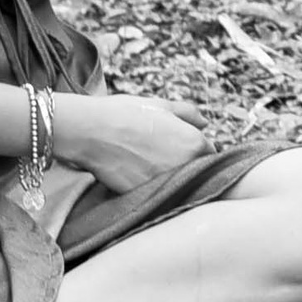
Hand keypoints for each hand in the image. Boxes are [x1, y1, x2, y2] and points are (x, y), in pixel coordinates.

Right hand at [50, 93, 211, 193]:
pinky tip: (137, 176)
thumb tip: (204, 123)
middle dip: (186, 167)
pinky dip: (151, 189)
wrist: (92, 131)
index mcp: (195, 143)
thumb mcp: (161, 105)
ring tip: (148, 166)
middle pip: (196, 173)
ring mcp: (167, 184)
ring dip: (170, 180)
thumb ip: (188, 113)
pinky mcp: (147, 196)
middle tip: (162, 157)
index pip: (210, 155)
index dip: (196, 151)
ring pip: (178, 186)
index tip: (181, 149)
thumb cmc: (125, 113)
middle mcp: (186, 166)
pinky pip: (157, 195)